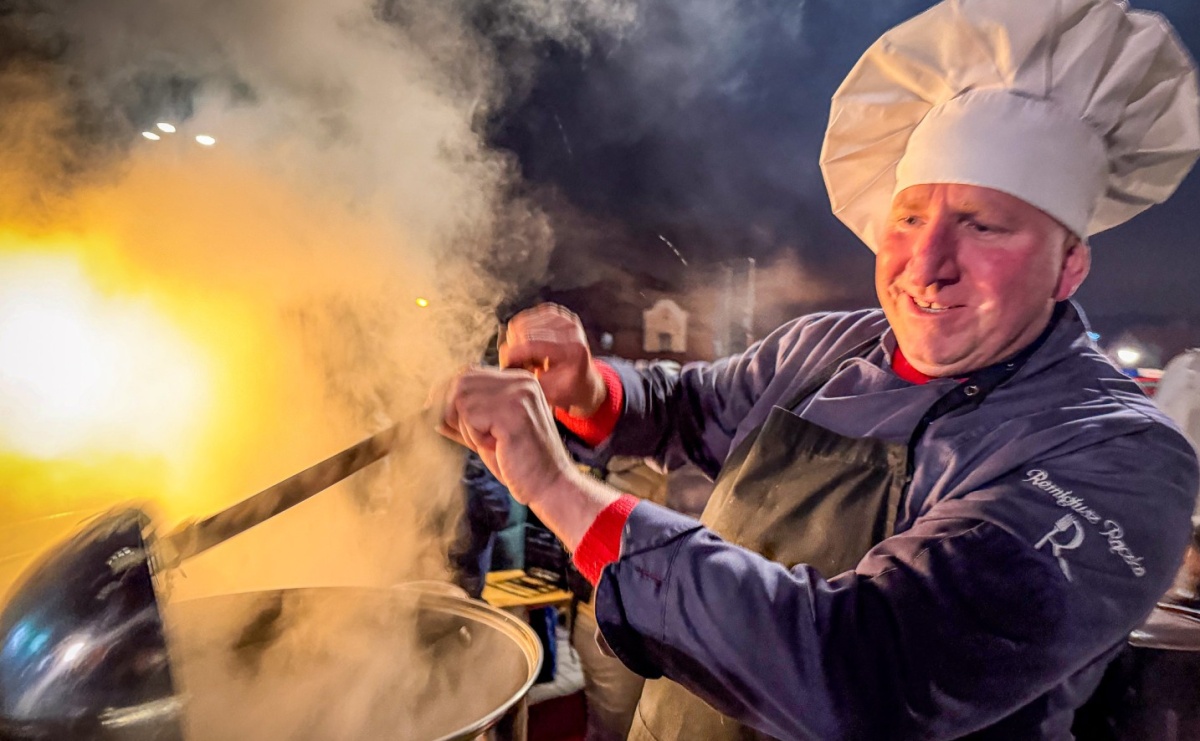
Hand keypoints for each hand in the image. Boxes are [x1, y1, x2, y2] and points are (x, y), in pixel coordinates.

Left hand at [436, 366, 577, 505]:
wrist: (550, 486)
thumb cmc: (518, 463)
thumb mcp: (486, 433)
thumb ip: (462, 417)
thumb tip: (429, 408)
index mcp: (519, 380)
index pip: (467, 373)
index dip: (447, 397)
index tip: (443, 421)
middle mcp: (521, 380)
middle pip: (460, 382)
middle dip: (452, 413)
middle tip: (472, 439)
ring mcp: (519, 393)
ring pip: (461, 399)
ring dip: (466, 428)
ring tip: (491, 443)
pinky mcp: (513, 411)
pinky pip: (470, 417)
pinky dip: (474, 437)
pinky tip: (498, 447)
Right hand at [500, 304, 605, 417]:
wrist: (583, 381)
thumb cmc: (566, 390)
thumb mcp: (549, 392)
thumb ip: (528, 378)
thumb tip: (507, 361)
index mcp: (573, 350)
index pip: (532, 344)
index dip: (512, 353)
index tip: (503, 363)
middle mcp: (572, 330)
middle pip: (526, 330)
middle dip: (513, 347)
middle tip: (515, 363)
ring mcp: (566, 318)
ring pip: (524, 322)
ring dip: (518, 340)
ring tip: (526, 357)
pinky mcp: (558, 313)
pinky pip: (528, 317)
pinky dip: (523, 331)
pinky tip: (528, 345)